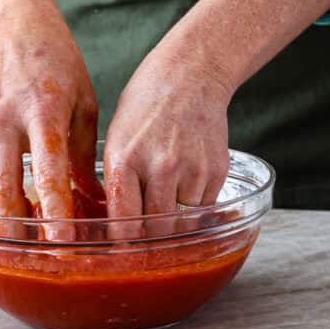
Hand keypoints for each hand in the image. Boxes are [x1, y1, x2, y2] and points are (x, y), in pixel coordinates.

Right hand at [0, 0, 98, 238]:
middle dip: (18, 228)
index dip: (55, 212)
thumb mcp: (82, 101)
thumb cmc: (56, 60)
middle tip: (35, 256)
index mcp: (43, 111)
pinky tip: (0, 215)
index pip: (48, 173)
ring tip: (16, 242)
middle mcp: (6, 119)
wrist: (10, 22)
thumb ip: (84, 153)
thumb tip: (94, 201)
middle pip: (4, 189)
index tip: (64, 242)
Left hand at [104, 46, 232, 230]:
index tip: (123, 255)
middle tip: (146, 237)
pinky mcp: (216, 170)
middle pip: (156, 229)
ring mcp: (191, 169)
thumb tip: (113, 222)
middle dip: (151, 238)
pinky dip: (194, 202)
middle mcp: (159, 168)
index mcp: (124, 160)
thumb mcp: (116, 137)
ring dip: (174, 218)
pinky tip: (187, 178)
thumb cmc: (146, 104)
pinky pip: (203, 206)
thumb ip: (116, 179)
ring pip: (182, 220)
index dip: (123, 246)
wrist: (191, 74)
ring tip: (167, 194)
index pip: (123, 224)